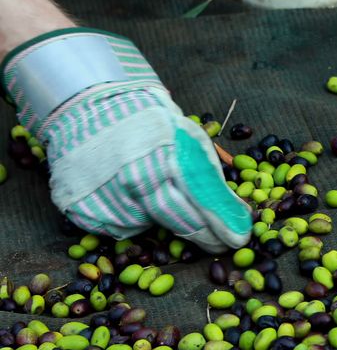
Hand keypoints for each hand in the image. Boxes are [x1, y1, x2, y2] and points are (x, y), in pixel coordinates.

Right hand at [2, 29, 250, 252]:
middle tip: (219, 243)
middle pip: (180, 223)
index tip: (238, 239)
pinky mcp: (83, 208)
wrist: (90, 106)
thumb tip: (240, 217)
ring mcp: (107, 196)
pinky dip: (129, 217)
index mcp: (167, 156)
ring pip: (148, 226)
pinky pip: (117, 227)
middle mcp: (136, 180)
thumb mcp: (189, 139)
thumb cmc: (150, 123)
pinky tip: (125, 194)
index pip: (203, 201)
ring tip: (151, 189)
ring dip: (159, 219)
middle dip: (205, 236)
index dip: (224, 224)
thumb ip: (211, 179)